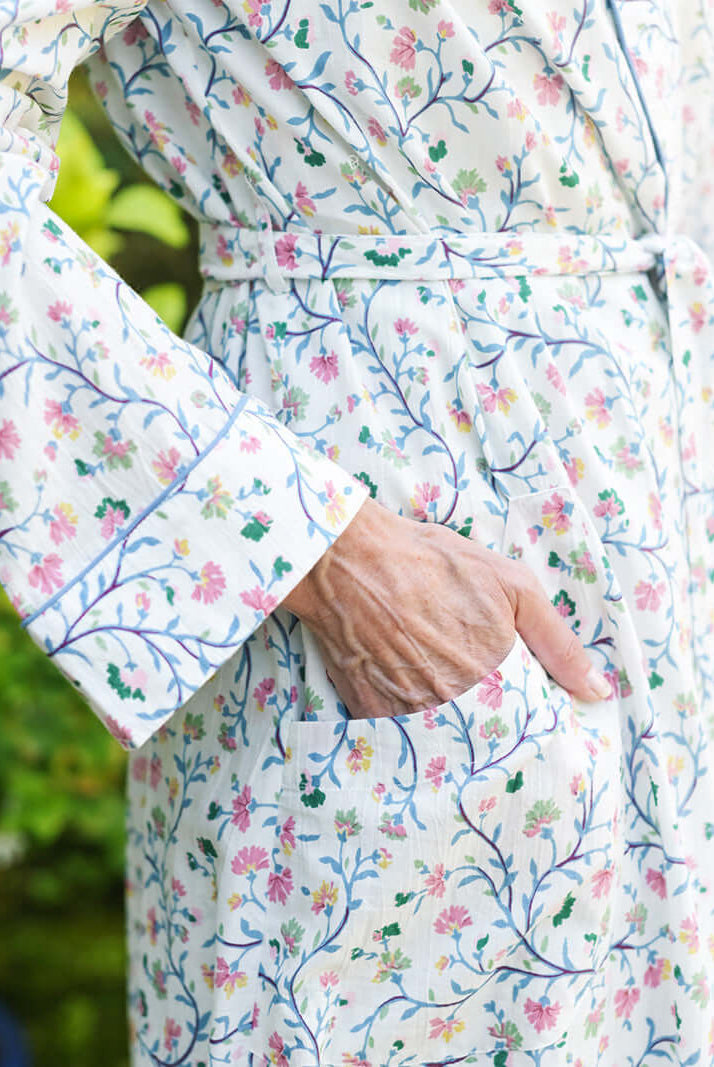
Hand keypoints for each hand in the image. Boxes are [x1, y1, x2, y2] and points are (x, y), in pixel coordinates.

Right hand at [282, 497, 610, 718]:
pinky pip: (402, 741)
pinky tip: (411, 697)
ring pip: (446, 745)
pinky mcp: (373, 716)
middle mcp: (455, 709)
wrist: (349, 560)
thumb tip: (600, 692)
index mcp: (496, 682)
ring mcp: (411, 717)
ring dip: (453, 735)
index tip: (531, 711)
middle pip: (488, 742)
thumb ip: (560, 644)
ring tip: (445, 698)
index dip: (531, 720)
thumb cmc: (434, 564)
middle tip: (481, 700)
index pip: (529, 728)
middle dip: (492, 732)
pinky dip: (412, 730)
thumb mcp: (514, 587)